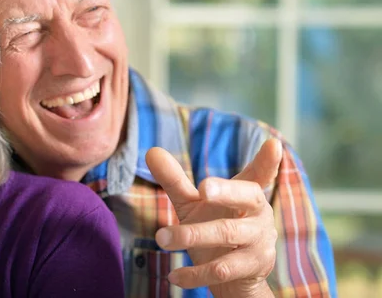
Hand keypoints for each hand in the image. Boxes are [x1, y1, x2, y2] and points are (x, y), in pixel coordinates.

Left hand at [145, 139, 281, 297]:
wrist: (235, 277)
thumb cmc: (215, 226)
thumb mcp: (194, 203)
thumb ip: (175, 179)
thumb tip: (150, 151)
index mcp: (247, 193)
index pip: (260, 173)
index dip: (267, 161)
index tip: (273, 145)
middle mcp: (259, 213)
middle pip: (246, 198)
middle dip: (225, 191)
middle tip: (203, 188)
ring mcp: (258, 241)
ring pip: (226, 233)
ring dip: (190, 235)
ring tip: (161, 238)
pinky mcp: (251, 267)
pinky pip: (221, 269)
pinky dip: (194, 273)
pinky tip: (174, 276)